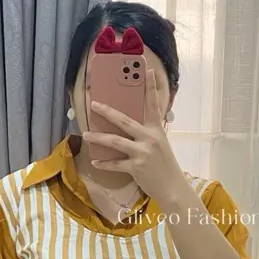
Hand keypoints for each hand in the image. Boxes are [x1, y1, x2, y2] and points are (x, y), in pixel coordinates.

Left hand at [82, 69, 186, 202]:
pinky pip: (115, 164)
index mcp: (156, 130)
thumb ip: (147, 135)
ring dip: (98, 138)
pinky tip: (94, 161)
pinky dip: (104, 163)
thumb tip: (128, 128)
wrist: (172, 187)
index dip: (150, 88)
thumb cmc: (165, 165)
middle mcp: (149, 138)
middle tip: (94, 104)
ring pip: (115, 141)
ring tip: (86, 134)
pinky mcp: (136, 167)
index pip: (153, 105)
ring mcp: (142, 152)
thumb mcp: (160, 145)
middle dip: (107, 112)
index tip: (147, 71)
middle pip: (124, 121)